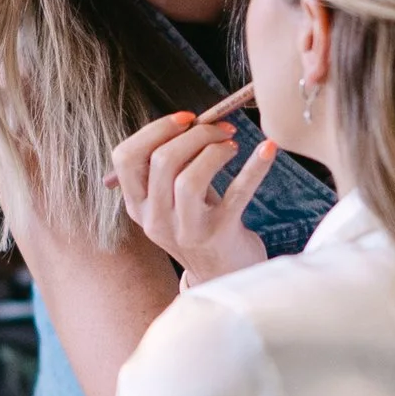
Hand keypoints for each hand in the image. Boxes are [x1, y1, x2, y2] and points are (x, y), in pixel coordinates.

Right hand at [112, 106, 272, 282]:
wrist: (225, 276)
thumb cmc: (201, 226)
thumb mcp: (173, 201)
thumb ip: (172, 166)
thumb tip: (193, 122)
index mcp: (138, 206)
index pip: (126, 157)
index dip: (156, 130)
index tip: (186, 119)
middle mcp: (155, 220)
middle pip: (162, 161)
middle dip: (195, 134)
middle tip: (222, 130)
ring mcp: (186, 232)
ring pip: (188, 179)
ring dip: (214, 150)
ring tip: (232, 146)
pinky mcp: (220, 236)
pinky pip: (237, 193)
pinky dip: (254, 167)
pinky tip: (268, 149)